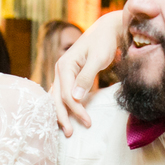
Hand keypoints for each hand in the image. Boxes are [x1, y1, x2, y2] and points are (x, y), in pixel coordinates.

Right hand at [52, 12, 124, 135]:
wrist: (108, 30)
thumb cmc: (104, 42)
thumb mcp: (98, 58)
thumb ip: (86, 77)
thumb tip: (76, 98)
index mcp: (64, 66)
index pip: (66, 94)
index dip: (76, 110)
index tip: (88, 123)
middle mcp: (60, 69)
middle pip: (57, 98)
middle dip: (63, 117)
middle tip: (70, 134)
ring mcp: (63, 73)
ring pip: (57, 97)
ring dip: (61, 113)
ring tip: (67, 129)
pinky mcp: (70, 76)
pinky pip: (62, 93)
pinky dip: (64, 105)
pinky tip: (69, 115)